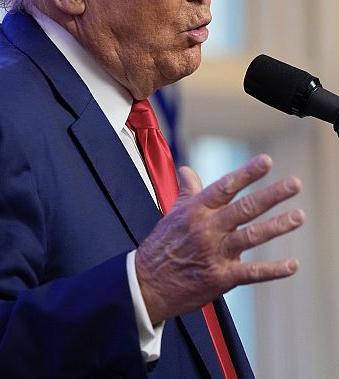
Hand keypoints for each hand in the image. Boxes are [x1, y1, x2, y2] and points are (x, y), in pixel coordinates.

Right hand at [134, 154, 304, 324]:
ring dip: (277, 226)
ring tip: (298, 216)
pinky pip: (252, 272)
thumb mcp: (171, 214)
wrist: (146, 284)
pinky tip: (292, 265)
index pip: (224, 187)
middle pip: (244, 208)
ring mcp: (214, 253)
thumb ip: (187, 192)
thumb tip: (187, 171)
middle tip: (294, 184)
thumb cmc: (161, 247)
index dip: (246, 173)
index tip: (266, 161)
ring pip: (251, 236)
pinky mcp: (221, 277)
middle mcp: (206, 229)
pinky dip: (273, 269)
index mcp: (194, 211)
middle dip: (271, 195)